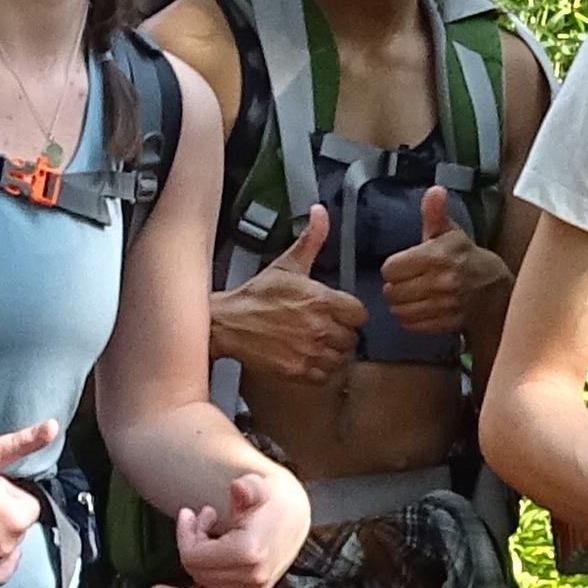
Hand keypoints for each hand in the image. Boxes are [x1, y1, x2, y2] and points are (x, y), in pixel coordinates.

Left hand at [156, 463, 307, 587]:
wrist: (296, 514)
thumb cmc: (273, 498)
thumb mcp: (260, 486)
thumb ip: (248, 487)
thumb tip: (239, 488)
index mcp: (249, 554)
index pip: (194, 556)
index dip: (185, 533)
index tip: (191, 511)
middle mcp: (251, 579)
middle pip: (195, 569)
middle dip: (191, 541)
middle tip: (200, 516)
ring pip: (200, 582)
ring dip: (195, 558)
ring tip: (208, 530)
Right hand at [212, 207, 365, 384]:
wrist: (228, 324)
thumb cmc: (257, 295)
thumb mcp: (287, 265)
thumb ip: (311, 240)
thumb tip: (320, 212)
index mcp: (322, 300)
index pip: (360, 314)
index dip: (350, 314)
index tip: (338, 313)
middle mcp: (320, 327)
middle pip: (352, 338)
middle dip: (340, 333)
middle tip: (323, 328)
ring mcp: (310, 352)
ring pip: (341, 358)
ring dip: (331, 353)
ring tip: (315, 343)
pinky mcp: (299, 371)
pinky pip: (325, 376)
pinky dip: (319, 370)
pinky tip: (307, 357)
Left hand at [376, 183, 507, 340]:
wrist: (496, 290)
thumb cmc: (466, 258)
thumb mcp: (450, 233)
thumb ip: (435, 213)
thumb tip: (435, 190)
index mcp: (437, 255)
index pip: (391, 269)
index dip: (393, 267)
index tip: (403, 265)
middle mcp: (441, 281)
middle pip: (392, 291)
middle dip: (395, 287)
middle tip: (406, 282)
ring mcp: (444, 306)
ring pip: (399, 311)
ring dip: (401, 304)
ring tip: (411, 296)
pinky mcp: (446, 324)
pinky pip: (412, 326)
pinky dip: (410, 319)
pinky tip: (419, 309)